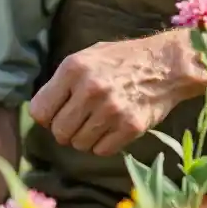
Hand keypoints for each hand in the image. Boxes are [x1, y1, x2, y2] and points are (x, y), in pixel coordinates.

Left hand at [29, 34, 186, 157]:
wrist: (166, 64)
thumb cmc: (123, 59)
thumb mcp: (88, 56)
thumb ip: (64, 81)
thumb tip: (43, 110)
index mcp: (74, 69)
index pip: (39, 111)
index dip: (47, 116)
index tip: (57, 114)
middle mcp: (90, 89)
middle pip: (59, 132)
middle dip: (66, 131)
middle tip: (80, 121)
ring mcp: (111, 110)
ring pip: (79, 144)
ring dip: (86, 138)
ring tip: (99, 123)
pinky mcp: (130, 127)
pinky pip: (102, 150)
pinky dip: (104, 144)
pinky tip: (113, 129)